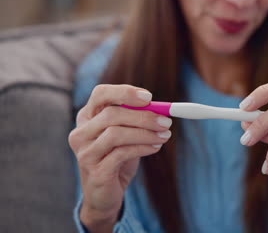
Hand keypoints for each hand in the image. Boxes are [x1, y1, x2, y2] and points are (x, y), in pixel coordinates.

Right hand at [68, 84, 172, 229]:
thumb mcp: (126, 135)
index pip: (100, 94)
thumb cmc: (117, 159)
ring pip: (116, 134)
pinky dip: (142, 148)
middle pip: (111, 114)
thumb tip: (161, 108)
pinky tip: (155, 147)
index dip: (124, 92)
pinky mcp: (95, 171)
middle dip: (143, 116)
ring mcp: (85, 153)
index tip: (148, 97)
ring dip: (145, 133)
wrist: (105, 194)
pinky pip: (121, 153)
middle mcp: (81, 133)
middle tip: (166, 121)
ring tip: (164, 136)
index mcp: (87, 117)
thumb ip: (136, 119)